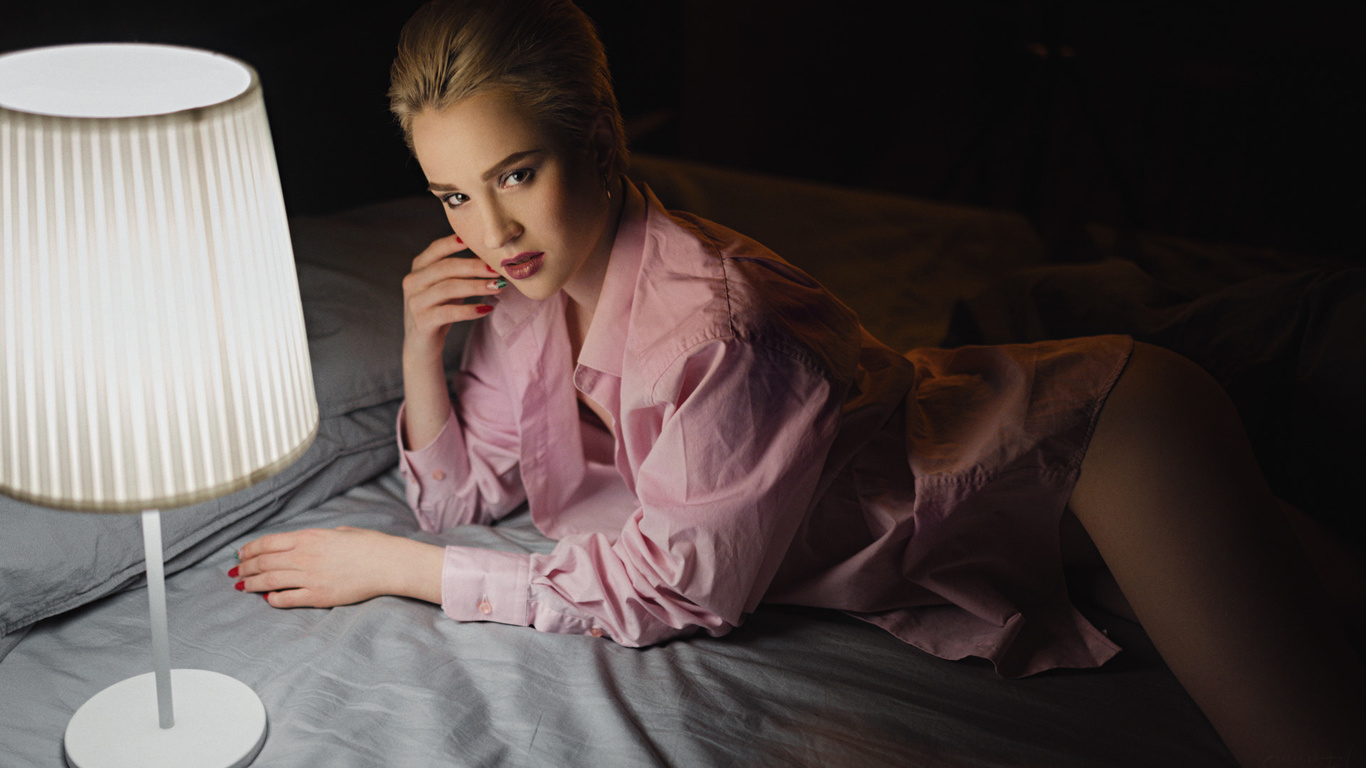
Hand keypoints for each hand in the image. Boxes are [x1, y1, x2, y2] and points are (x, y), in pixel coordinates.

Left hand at [232, 527, 443, 607]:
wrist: (387, 563)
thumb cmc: (369, 545)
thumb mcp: (339, 531)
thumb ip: (317, 538)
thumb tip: (303, 544)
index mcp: (308, 537)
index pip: (267, 543)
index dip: (249, 549)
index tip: (240, 555)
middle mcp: (304, 556)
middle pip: (262, 562)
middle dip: (245, 568)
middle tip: (237, 573)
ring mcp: (309, 577)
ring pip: (269, 581)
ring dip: (252, 584)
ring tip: (243, 587)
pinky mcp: (318, 595)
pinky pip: (286, 599)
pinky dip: (273, 599)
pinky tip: (268, 598)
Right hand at [402, 233, 503, 360]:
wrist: (422, 347)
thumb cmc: (440, 311)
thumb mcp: (448, 287)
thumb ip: (461, 270)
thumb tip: (489, 255)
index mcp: (418, 269)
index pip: (436, 249)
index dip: (454, 242)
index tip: (476, 239)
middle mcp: (412, 282)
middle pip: (445, 268)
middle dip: (474, 266)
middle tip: (497, 269)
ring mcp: (415, 302)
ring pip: (448, 288)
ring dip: (476, 286)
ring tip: (498, 287)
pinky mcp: (422, 322)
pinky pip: (449, 312)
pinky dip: (470, 310)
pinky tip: (486, 309)